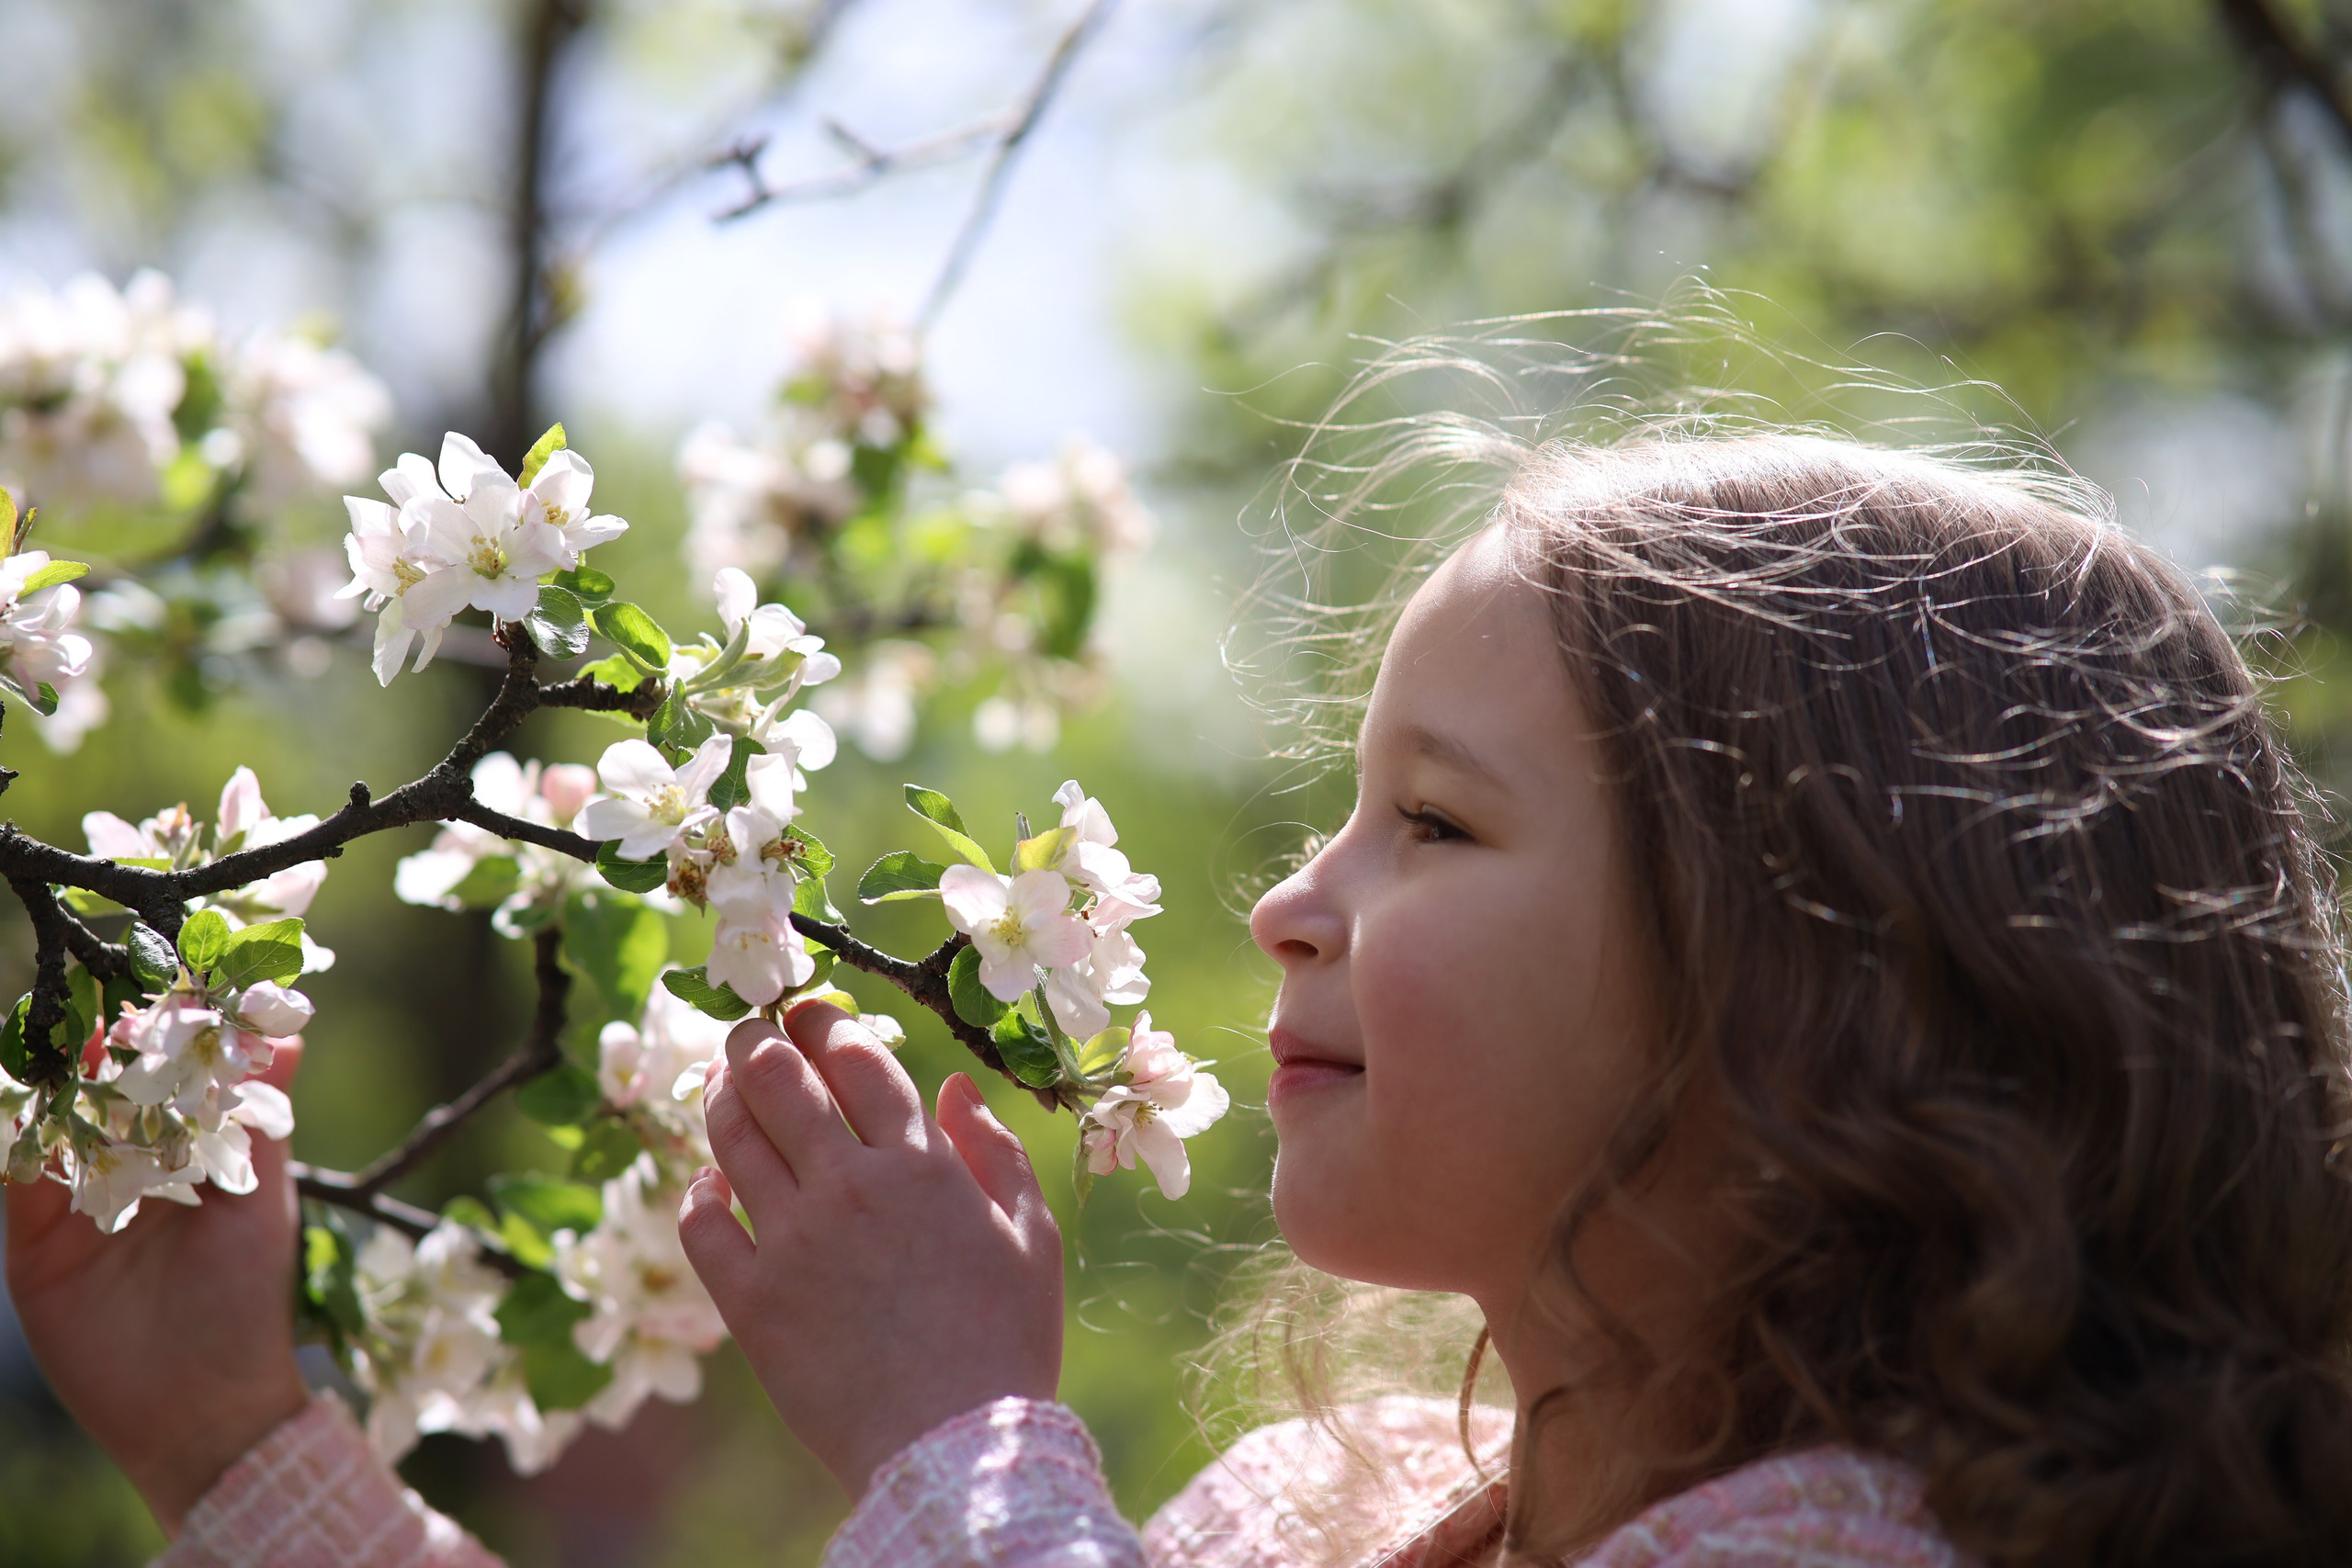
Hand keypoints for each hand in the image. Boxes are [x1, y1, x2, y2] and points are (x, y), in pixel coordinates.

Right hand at [5, 1037, 309, 1535]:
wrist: (201, 1405)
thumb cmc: (246, 1300)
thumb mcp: (262, 1197)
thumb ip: (263, 1117)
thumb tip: (292, 1030)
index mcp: (188, 1152)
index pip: (164, 1076)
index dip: (159, 1028)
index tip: (162, 975)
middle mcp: (128, 1167)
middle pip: (99, 1088)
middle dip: (96, 1041)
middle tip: (100, 993)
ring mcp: (76, 1201)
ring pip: (51, 1122)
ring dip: (49, 1077)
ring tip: (55, 1030)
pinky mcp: (34, 1240)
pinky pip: (15, 1175)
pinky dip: (14, 1135)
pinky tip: (20, 1097)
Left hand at [679, 1002, 1063, 1497]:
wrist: (952, 1450)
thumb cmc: (1006, 1345)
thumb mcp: (1031, 1239)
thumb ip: (994, 1153)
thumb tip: (952, 1088)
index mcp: (921, 1166)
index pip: (857, 1062)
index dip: (825, 1023)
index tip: (809, 1010)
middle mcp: (849, 1189)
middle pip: (779, 1081)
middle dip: (757, 1039)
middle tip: (750, 1030)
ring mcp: (792, 1244)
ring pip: (732, 1139)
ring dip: (720, 1097)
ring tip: (720, 1084)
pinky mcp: (750, 1303)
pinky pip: (701, 1228)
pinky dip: (698, 1193)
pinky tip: (709, 1184)